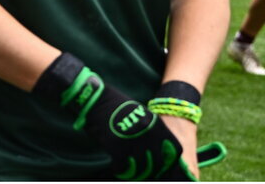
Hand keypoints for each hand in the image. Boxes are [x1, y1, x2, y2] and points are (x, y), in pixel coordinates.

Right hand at [34, 55, 191, 180]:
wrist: (95, 98)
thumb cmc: (115, 106)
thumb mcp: (140, 113)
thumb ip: (151, 129)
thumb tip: (156, 149)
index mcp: (155, 124)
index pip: (174, 149)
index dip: (170, 161)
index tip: (163, 165)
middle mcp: (147, 133)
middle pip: (158, 162)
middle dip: (152, 170)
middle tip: (144, 172)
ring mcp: (132, 140)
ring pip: (142, 168)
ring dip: (136, 173)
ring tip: (130, 171)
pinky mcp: (117, 146)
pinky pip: (123, 166)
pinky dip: (121, 170)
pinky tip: (118, 167)